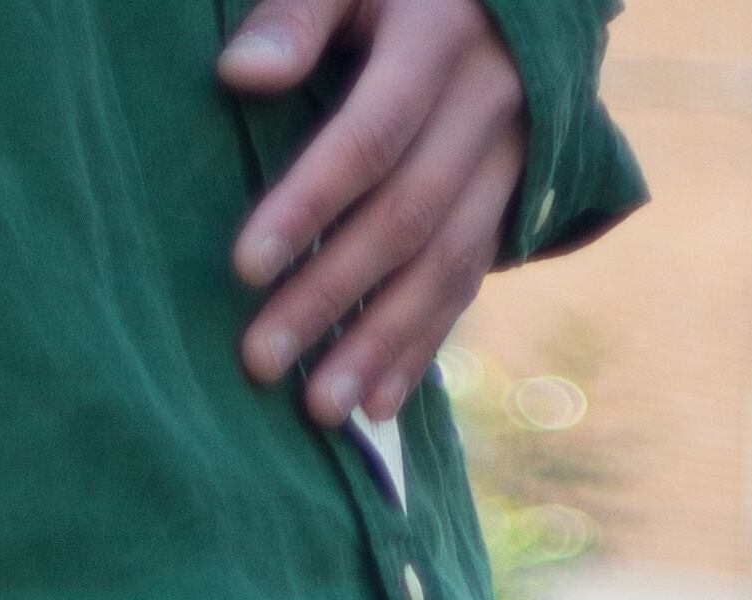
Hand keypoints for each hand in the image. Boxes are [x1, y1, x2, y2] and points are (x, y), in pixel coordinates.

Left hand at [217, 0, 531, 431]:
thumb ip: (300, 13)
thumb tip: (240, 74)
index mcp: (441, 38)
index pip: (373, 135)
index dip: (311, 202)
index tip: (246, 266)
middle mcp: (490, 104)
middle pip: (407, 217)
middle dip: (331, 294)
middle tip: (259, 360)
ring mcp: (510, 160)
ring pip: (446, 266)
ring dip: (380, 344)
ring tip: (318, 408)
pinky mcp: (511, 202)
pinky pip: (468, 283)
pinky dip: (421, 347)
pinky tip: (376, 404)